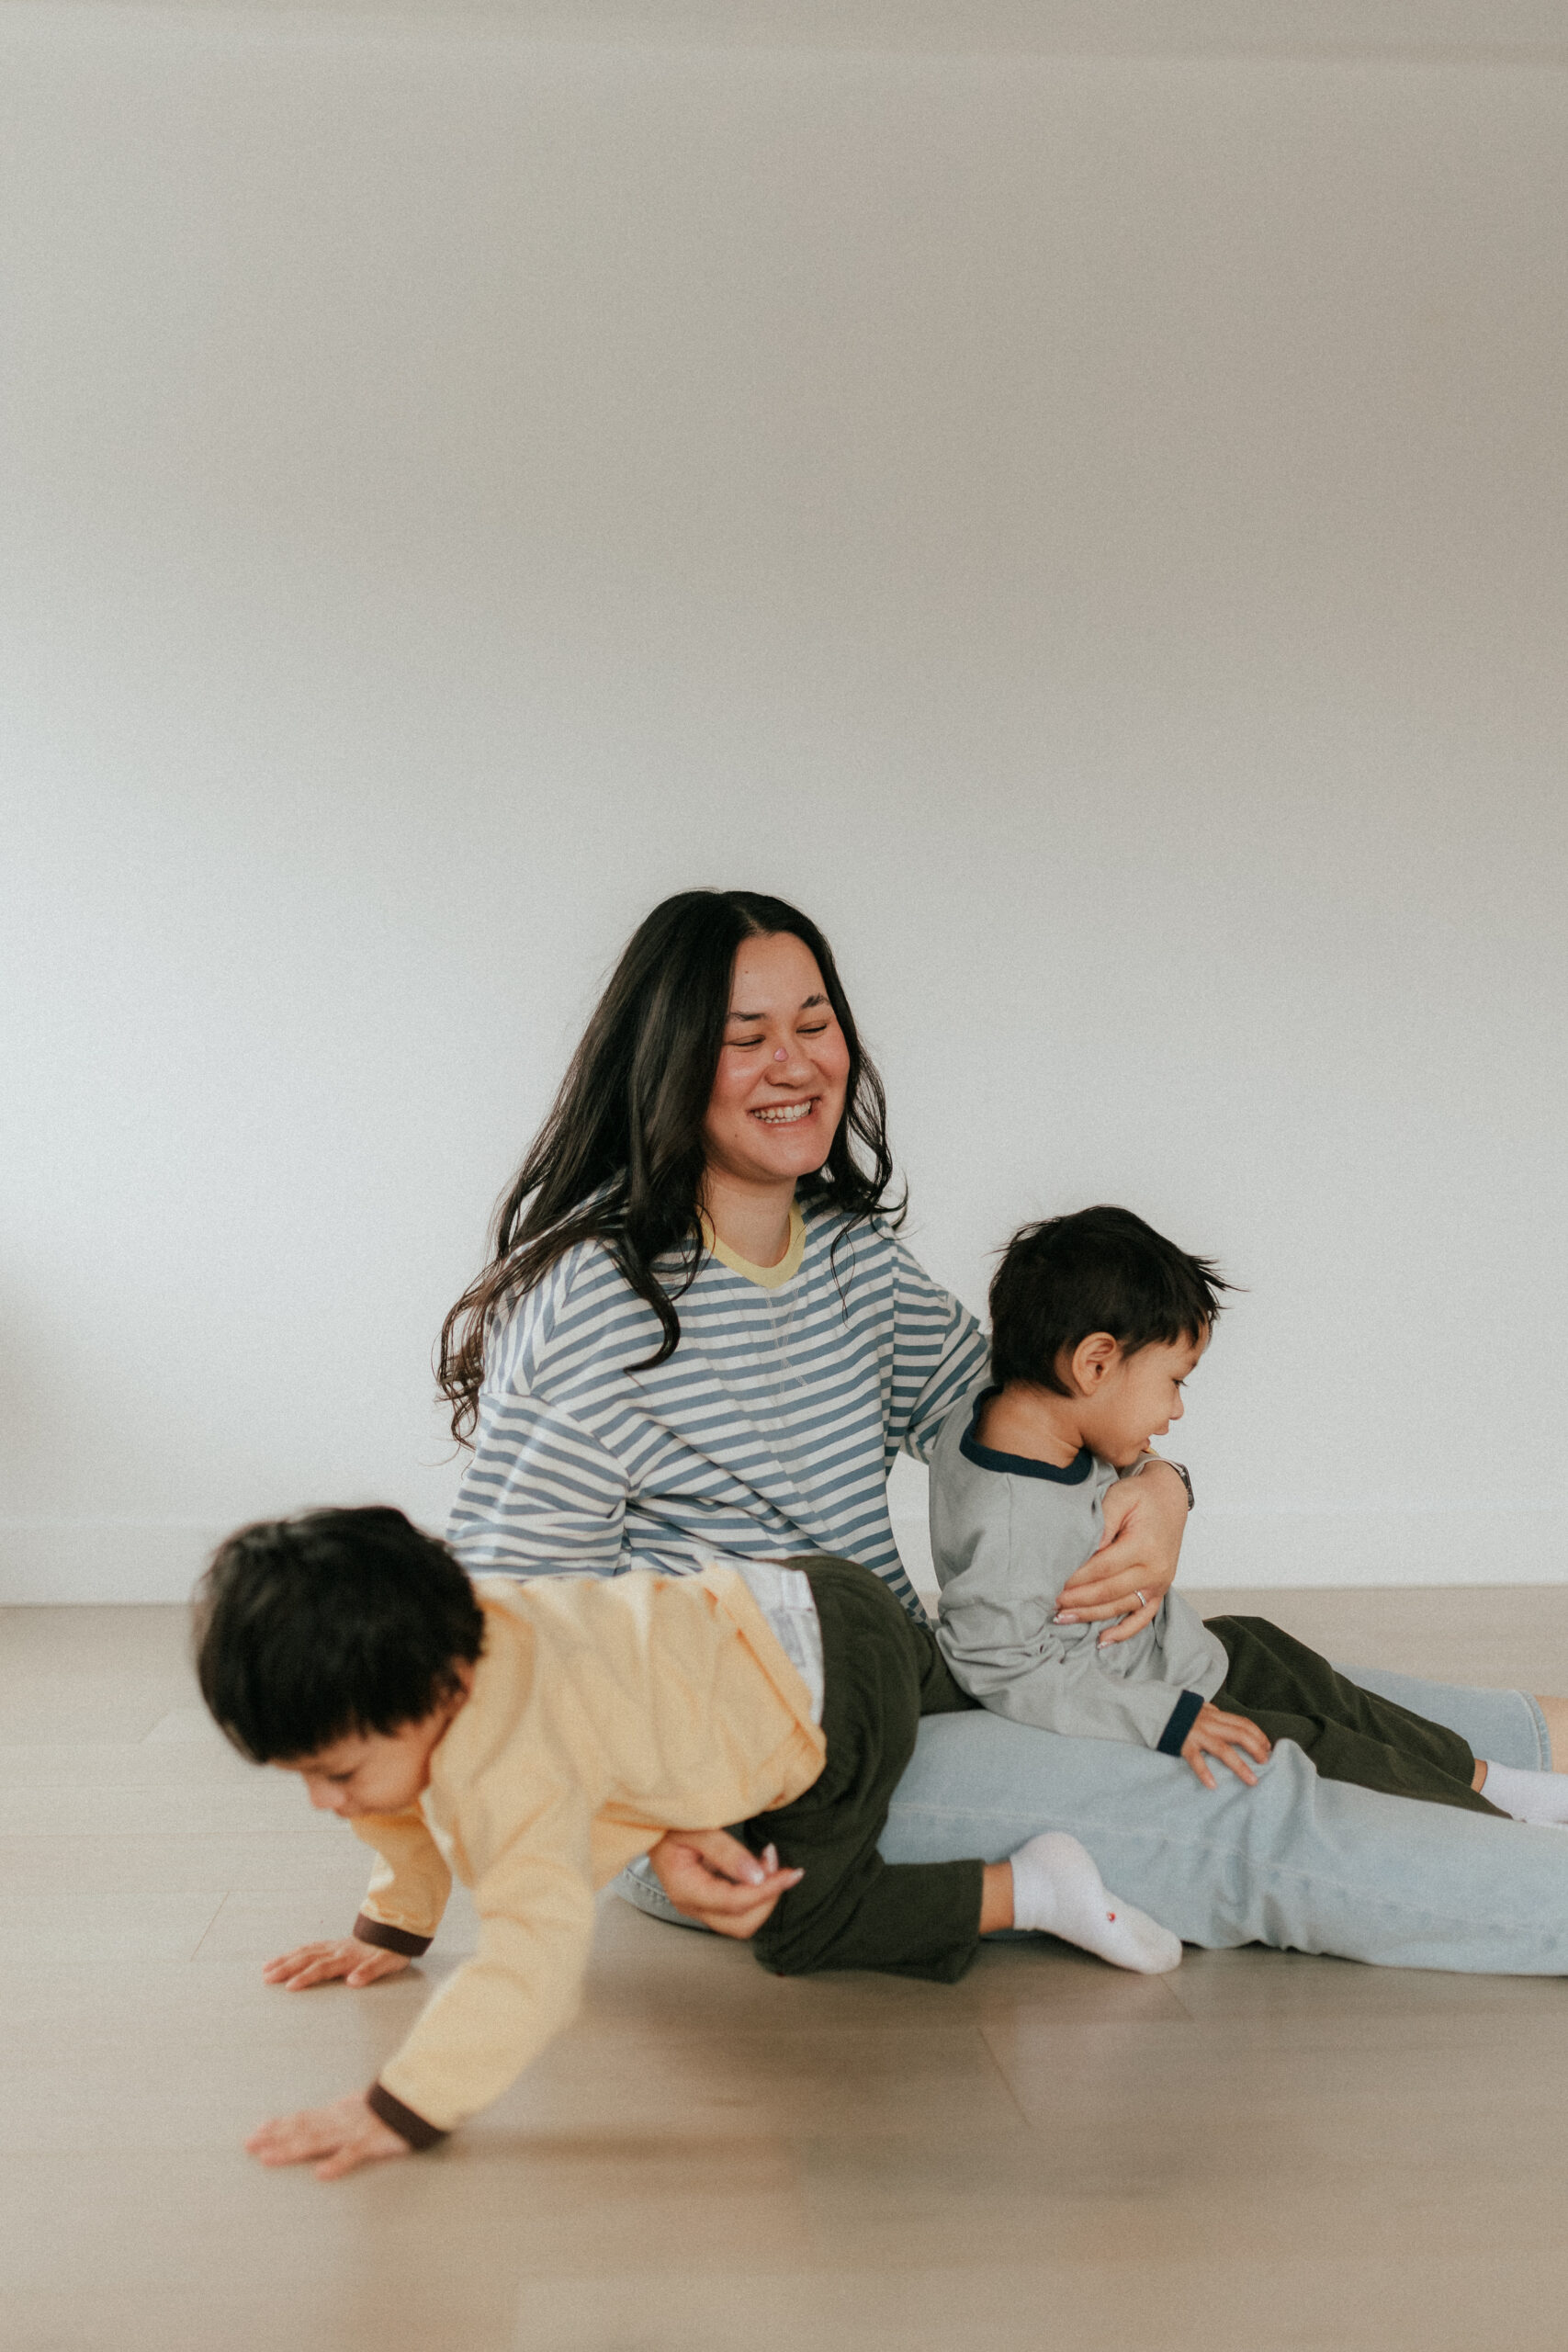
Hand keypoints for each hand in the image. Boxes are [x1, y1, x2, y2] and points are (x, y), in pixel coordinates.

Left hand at [246, 2090, 410, 2180]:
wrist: (418, 2097)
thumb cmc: (389, 2108)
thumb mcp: (359, 2108)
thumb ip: (337, 2116)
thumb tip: (315, 2120)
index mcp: (337, 2113)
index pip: (302, 2118)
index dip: (278, 2125)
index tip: (255, 2132)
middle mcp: (339, 2120)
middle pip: (301, 2129)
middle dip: (274, 2137)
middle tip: (248, 2145)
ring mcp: (353, 2131)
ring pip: (317, 2141)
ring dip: (291, 2149)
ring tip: (268, 2158)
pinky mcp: (372, 2143)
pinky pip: (352, 2154)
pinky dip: (336, 2164)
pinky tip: (320, 2174)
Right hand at [262, 1936, 411, 1990]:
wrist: (396, 1930)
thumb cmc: (391, 1951)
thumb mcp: (387, 1963)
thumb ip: (370, 1972)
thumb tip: (352, 1982)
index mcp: (348, 1957)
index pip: (322, 1968)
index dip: (306, 1977)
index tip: (289, 1986)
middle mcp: (337, 1950)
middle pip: (306, 1958)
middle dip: (285, 1968)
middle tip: (266, 1978)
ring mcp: (334, 1946)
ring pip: (304, 1951)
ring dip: (285, 1959)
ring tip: (266, 1968)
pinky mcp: (334, 1944)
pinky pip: (310, 1947)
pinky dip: (296, 1952)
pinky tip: (287, 1956)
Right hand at [647, 1827, 802, 1940]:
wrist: (650, 1822)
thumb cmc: (670, 1820)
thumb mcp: (696, 1827)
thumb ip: (725, 1851)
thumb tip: (757, 1876)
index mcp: (684, 1888)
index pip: (734, 1903)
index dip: (767, 1890)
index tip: (792, 1873)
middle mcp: (690, 1905)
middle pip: (741, 1924)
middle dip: (768, 1898)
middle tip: (779, 1864)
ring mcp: (698, 1906)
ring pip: (742, 1921)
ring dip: (764, 1896)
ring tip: (770, 1861)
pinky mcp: (707, 1901)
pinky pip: (738, 1909)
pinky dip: (756, 1893)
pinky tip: (760, 1867)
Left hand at [1054, 1461, 1188, 1646]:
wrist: (1169, 1498)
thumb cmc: (1141, 1497)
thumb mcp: (1119, 1497)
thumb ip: (1101, 1523)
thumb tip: (1084, 1550)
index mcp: (1144, 1546)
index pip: (1103, 1569)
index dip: (1076, 1579)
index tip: (1052, 1583)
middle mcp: (1155, 1570)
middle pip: (1109, 1592)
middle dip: (1078, 1600)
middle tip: (1051, 1603)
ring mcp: (1159, 1584)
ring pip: (1121, 1607)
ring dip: (1091, 1616)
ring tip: (1062, 1618)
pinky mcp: (1160, 1590)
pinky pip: (1143, 1617)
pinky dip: (1124, 1632)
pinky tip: (1102, 1640)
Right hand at [1180, 1702, 1272, 1790]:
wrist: (1151, 1708)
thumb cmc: (1176, 1711)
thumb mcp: (1197, 1708)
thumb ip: (1212, 1713)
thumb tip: (1225, 1717)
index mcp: (1214, 1715)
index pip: (1243, 1723)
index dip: (1258, 1735)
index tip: (1268, 1747)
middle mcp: (1209, 1724)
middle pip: (1240, 1735)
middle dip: (1256, 1749)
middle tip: (1266, 1763)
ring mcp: (1197, 1734)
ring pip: (1223, 1750)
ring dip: (1240, 1766)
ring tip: (1252, 1781)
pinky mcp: (1183, 1744)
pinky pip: (1196, 1760)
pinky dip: (1205, 1772)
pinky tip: (1212, 1785)